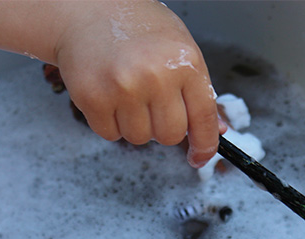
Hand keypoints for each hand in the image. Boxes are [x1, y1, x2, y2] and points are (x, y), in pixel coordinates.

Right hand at [53, 0, 224, 166]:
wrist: (87, 10)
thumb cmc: (137, 27)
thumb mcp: (180, 47)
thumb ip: (200, 90)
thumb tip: (217, 129)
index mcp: (185, 63)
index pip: (204, 119)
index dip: (204, 146)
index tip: (199, 157)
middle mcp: (157, 77)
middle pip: (170, 136)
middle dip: (163, 127)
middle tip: (152, 104)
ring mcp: (124, 89)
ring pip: (140, 138)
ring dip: (136, 124)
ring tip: (129, 93)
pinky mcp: (94, 98)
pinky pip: (110, 134)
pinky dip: (111, 123)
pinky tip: (110, 95)